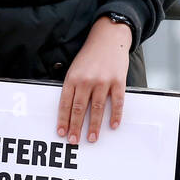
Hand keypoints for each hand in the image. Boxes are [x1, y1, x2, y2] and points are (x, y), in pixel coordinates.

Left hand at [57, 16, 129, 143]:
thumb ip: (72, 86)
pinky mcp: (118, 81)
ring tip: (92, 138)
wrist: (109, 37)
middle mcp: (86, 80)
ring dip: (94, 125)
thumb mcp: (75, 68)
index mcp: (72, 78)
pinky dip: (115, 115)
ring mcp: (103, 81)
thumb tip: (69, 109)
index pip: (65, 103)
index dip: (63, 120)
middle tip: (74, 141)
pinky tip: (113, 125)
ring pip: (97, 108)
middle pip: (79, 109)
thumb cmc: (90, 55)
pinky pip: (117, 102)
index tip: (61, 132)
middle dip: (76, 127)